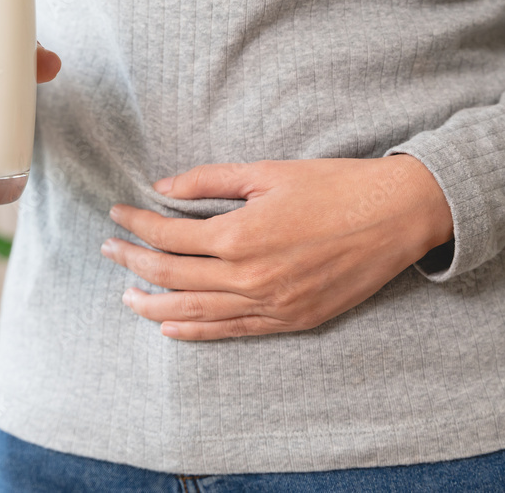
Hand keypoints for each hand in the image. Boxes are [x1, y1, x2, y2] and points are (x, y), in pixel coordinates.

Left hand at [101, 155, 453, 339]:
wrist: (396, 216)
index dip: (136, 224)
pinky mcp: (291, 320)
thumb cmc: (334, 185)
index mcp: (240, 236)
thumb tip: (162, 187)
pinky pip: (231, 332)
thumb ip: (209, 182)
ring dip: (154, 305)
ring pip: (195, 313)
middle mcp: (249, 278)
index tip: (117, 214)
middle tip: (107, 250)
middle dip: (132, 263)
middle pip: (172, 276)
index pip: (168, 236)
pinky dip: (195, 330)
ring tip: (127, 295)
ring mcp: (270, 306)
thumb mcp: (267, 172)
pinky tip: (170, 326)